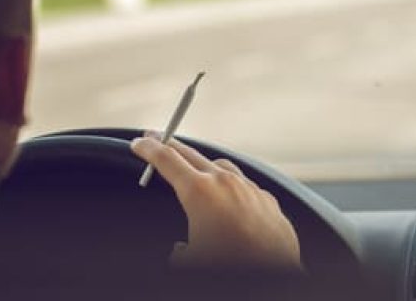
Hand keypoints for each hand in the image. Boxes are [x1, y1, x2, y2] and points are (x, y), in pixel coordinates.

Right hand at [130, 134, 301, 271]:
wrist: (276, 274)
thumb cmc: (234, 267)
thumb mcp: (190, 261)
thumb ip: (180, 250)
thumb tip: (182, 251)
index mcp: (199, 192)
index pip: (165, 159)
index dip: (148, 149)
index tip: (139, 143)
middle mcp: (225, 183)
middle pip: (191, 155)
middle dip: (171, 146)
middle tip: (157, 140)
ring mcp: (250, 189)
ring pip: (222, 168)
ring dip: (204, 166)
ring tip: (195, 172)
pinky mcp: (268, 201)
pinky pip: (246, 188)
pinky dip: (232, 190)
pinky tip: (230, 203)